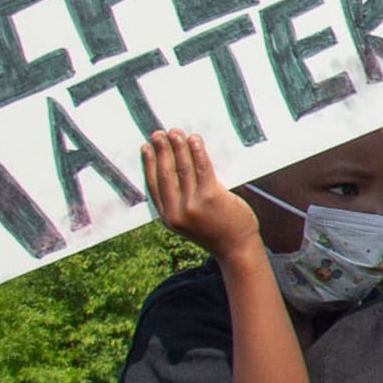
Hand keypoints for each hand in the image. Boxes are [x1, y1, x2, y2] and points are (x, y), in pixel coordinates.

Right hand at [142, 129, 259, 257]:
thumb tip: (176, 168)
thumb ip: (179, 203)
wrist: (236, 248)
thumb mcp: (188, 223)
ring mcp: (193, 205)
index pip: (153, 185)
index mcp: (167, 217)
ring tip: (176, 133)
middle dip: (161, 151)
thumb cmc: (215, 230)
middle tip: (159, 133)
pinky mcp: (211, 197)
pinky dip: (197, 152)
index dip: (149, 164)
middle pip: (165, 173)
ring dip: (178, 147)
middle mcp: (176, 212)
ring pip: (182, 169)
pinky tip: (195, 141)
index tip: (146, 148)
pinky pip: (202, 169)